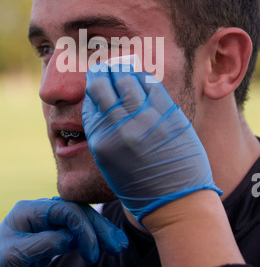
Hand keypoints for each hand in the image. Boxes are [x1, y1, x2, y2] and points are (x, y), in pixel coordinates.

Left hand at [0, 197, 127, 266]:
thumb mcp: (18, 253)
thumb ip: (46, 242)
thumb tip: (74, 238)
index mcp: (30, 210)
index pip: (65, 210)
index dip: (83, 228)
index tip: (93, 252)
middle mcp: (40, 213)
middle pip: (76, 213)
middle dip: (98, 227)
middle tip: (118, 245)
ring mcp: (46, 225)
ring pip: (78, 222)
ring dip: (98, 232)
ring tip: (117, 245)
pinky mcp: (50, 238)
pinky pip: (74, 234)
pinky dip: (89, 239)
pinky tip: (101, 245)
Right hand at [82, 64, 221, 222]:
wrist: (175, 201)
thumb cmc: (141, 186)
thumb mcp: (110, 164)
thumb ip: (103, 134)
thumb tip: (99, 106)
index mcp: (102, 143)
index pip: (90, 105)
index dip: (91, 88)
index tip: (94, 80)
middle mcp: (120, 128)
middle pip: (103, 87)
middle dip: (101, 73)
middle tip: (103, 67)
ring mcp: (145, 120)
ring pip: (127, 81)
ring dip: (122, 70)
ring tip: (121, 65)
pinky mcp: (168, 115)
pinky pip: (152, 86)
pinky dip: (143, 77)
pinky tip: (141, 76)